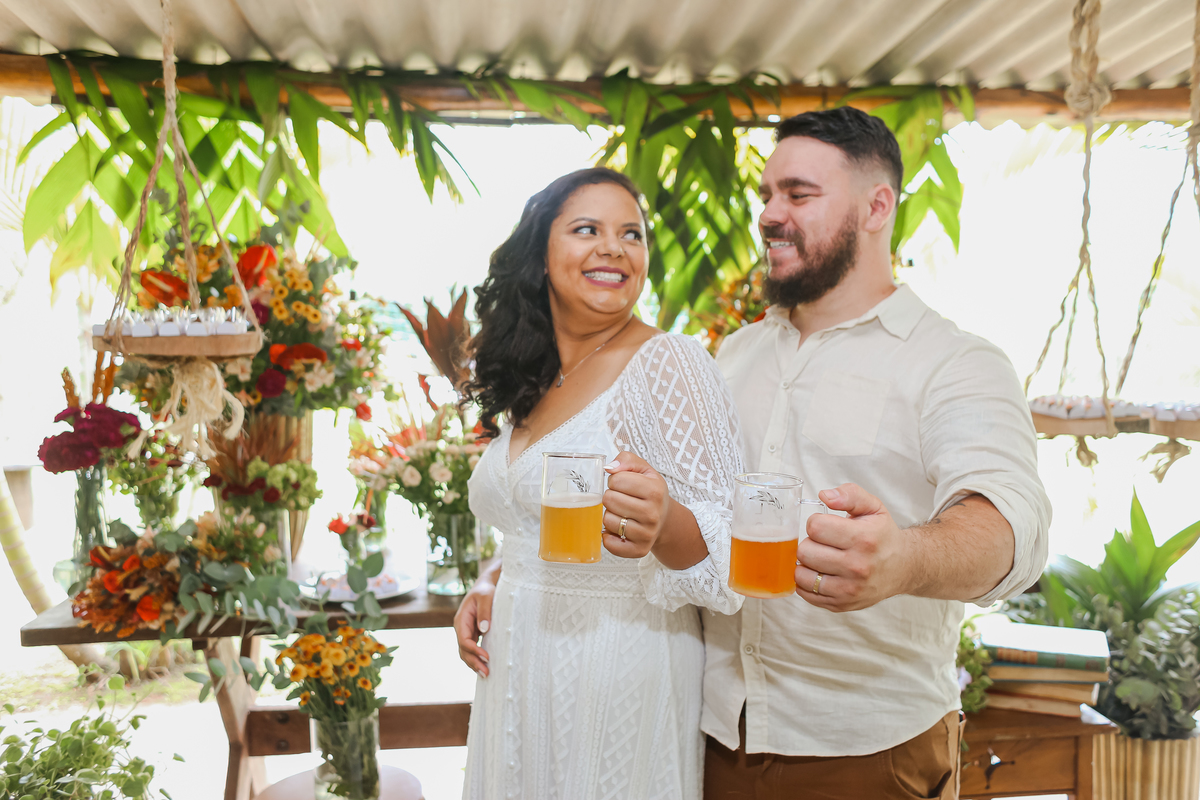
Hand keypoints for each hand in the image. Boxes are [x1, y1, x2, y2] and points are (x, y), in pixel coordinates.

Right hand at [453, 561, 498, 676]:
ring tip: (486, 674)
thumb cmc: (485, 590)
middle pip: (463, 650)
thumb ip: (484, 611)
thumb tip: (483, 629)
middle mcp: (461, 628)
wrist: (485, 586)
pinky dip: (477, 659)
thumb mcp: (486, 597)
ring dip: (474, 664)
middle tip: (486, 672)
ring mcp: (466, 632)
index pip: (464, 640)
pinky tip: (485, 667)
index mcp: (461, 619)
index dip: (474, 650)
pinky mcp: (473, 635)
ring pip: (466, 653)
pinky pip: (472, 650)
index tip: (487, 657)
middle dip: (473, 662)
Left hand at [601, 451, 670, 558]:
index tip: (623, 485)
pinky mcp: (640, 550)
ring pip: (607, 520)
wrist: (665, 519)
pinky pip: (610, 544)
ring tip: (622, 513)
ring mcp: (647, 534)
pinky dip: (608, 536)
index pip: (616, 480)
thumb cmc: (650, 492)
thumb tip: (609, 468)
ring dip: (610, 515)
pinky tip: (618, 529)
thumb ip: (626, 459)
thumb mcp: (644, 469)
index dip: (615, 480)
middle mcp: (653, 513)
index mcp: (655, 490)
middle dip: (611, 497)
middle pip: (609, 499)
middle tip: (622, 499)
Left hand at [794, 483, 915, 611]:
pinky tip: (820, 572)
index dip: (816, 522)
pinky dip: (807, 582)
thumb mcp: (873, 507)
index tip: (826, 525)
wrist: (904, 567)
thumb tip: (824, 495)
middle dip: (810, 542)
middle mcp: (858, 567)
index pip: (815, 527)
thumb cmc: (883, 535)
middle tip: (824, 543)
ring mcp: (849, 589)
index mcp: (864, 539)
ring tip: (821, 557)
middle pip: (805, 551)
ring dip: (806, 563)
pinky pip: (806, 593)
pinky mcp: (842, 605)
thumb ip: (849, 494)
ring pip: (802, 574)